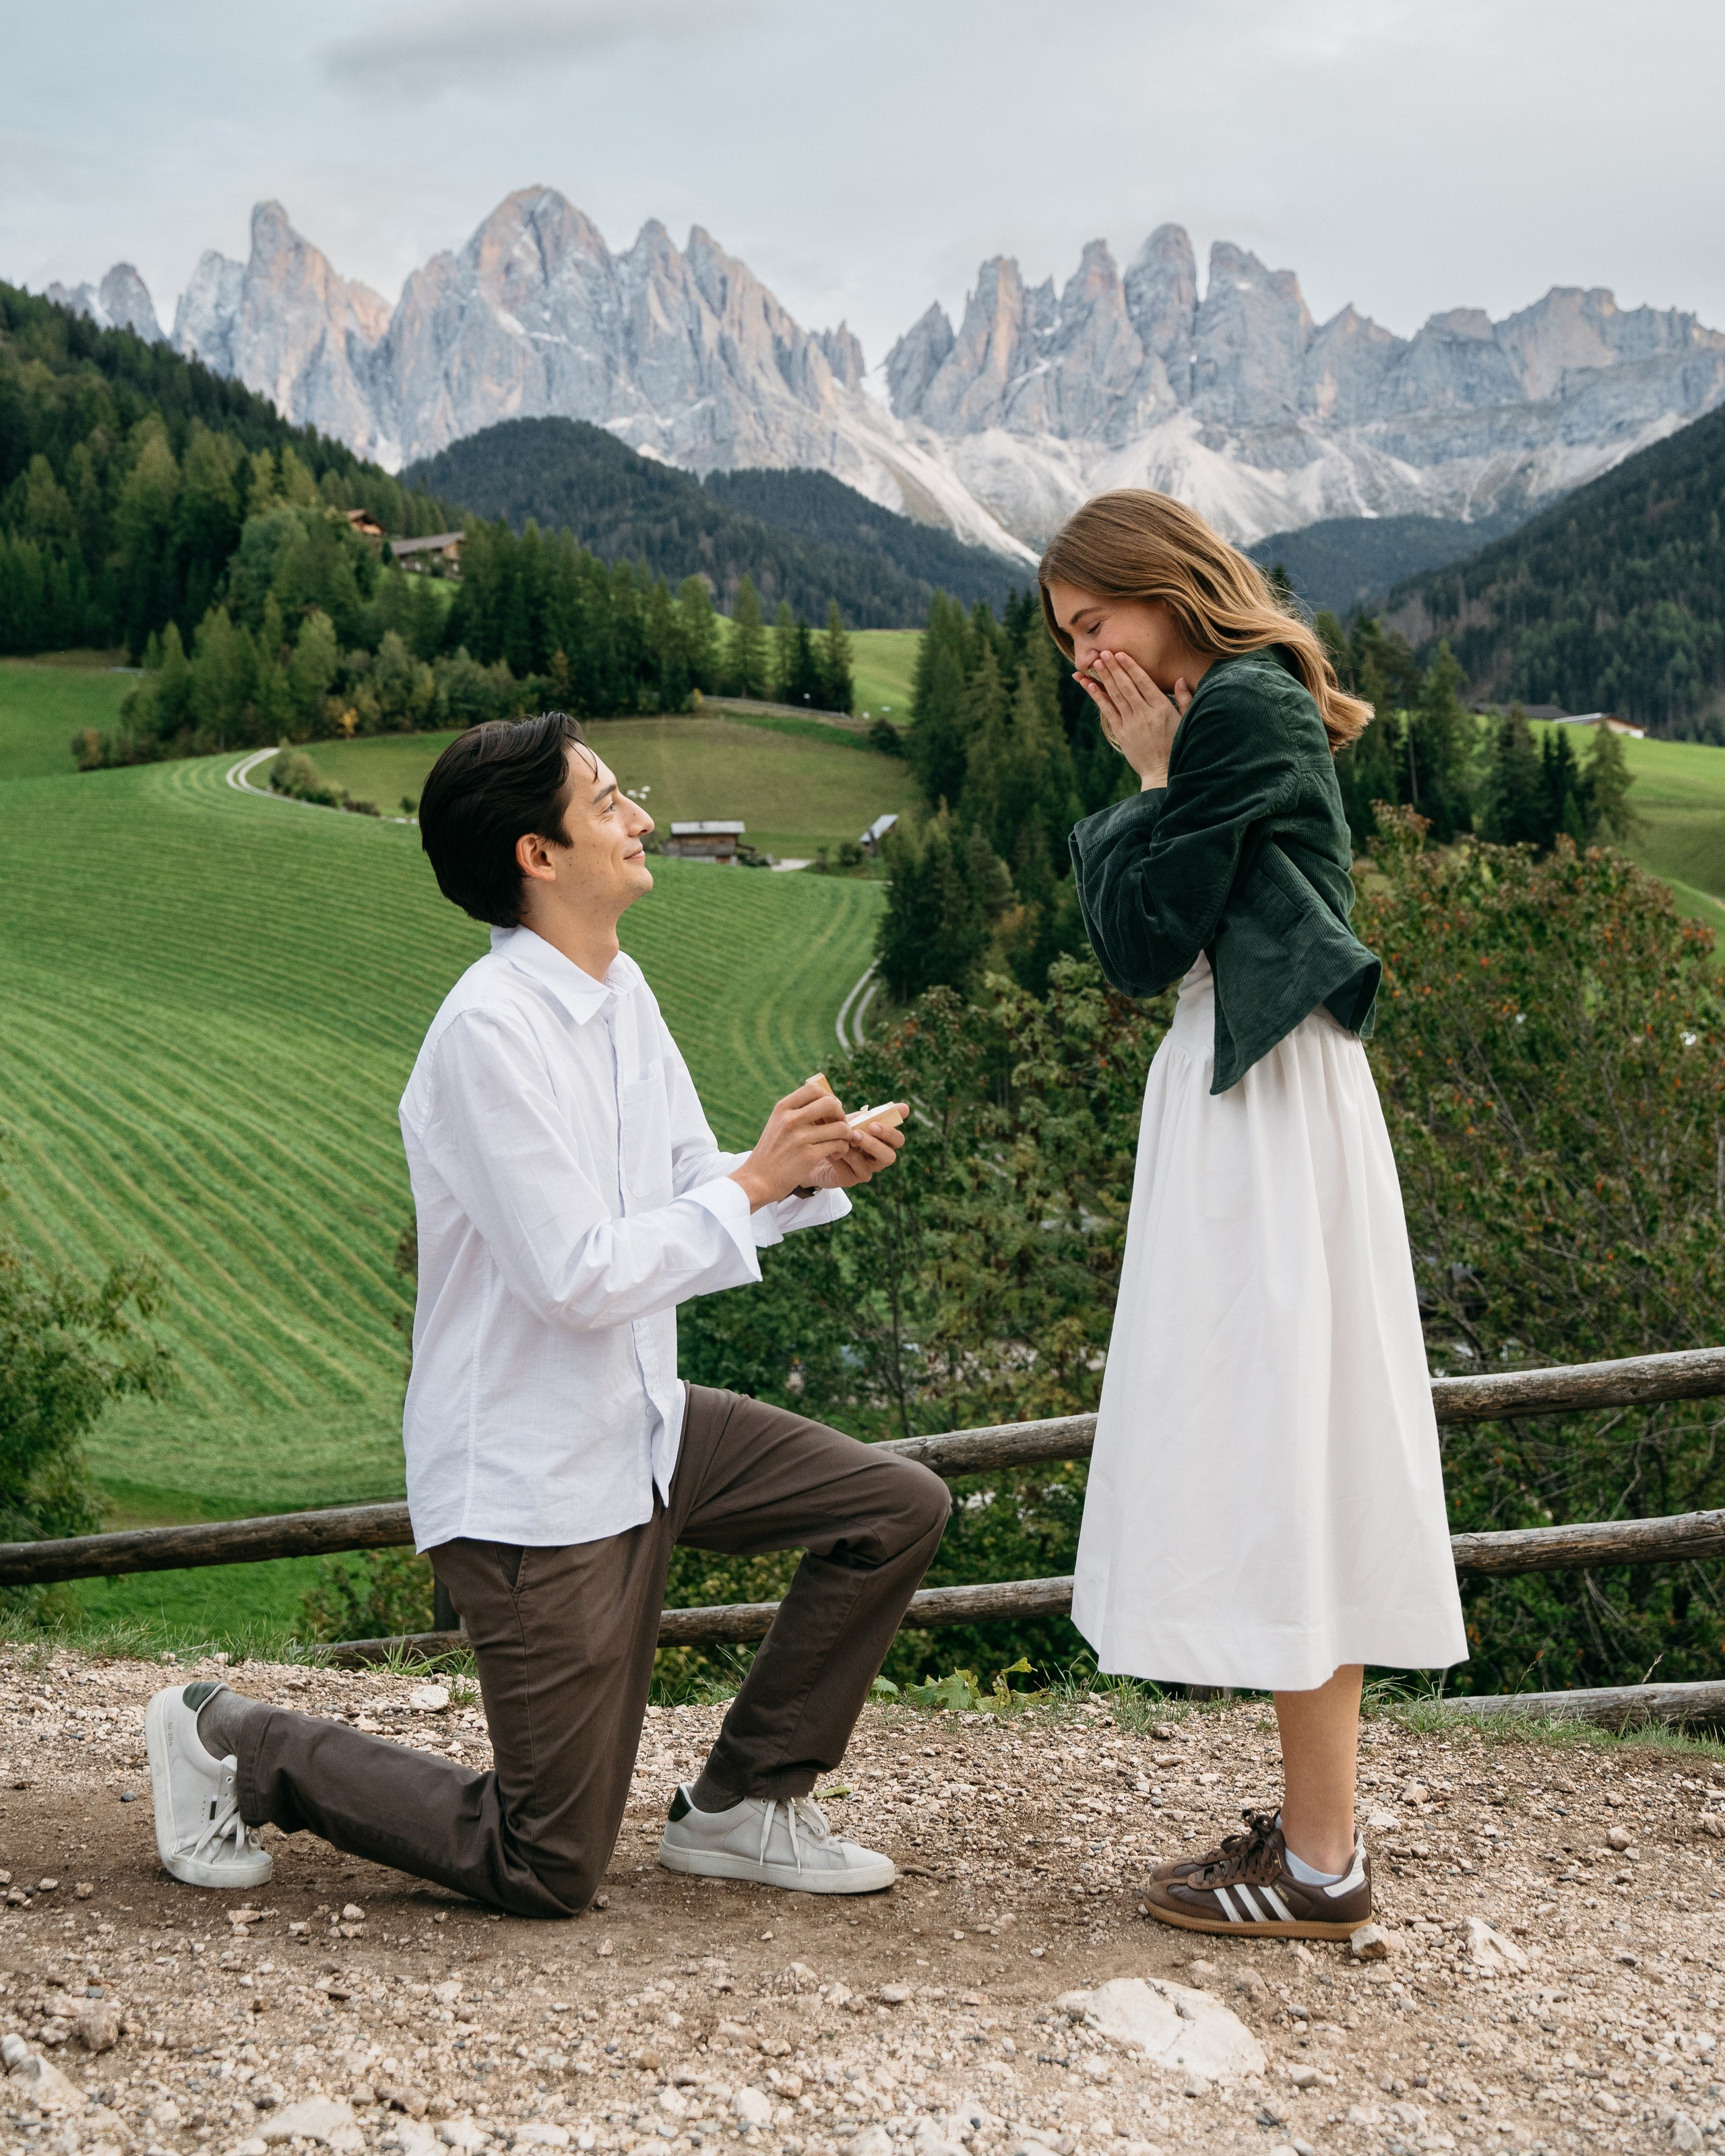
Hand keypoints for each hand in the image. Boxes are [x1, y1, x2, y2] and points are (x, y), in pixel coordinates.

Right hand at [729, 1079, 852, 1210]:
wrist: (757, 1180)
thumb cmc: (772, 1152)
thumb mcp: (777, 1123)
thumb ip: (796, 1111)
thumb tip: (826, 1100)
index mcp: (782, 1108)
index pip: (813, 1088)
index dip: (828, 1096)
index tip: (830, 1110)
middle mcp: (790, 1120)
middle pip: (831, 1103)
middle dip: (841, 1114)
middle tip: (838, 1126)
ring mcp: (800, 1138)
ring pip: (840, 1127)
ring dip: (846, 1135)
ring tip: (840, 1142)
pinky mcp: (809, 1156)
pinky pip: (839, 1145)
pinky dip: (843, 1149)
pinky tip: (835, 1154)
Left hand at [799, 1111, 907, 1190]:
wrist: (812, 1147)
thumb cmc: (837, 1131)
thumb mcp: (852, 1120)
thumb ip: (872, 1114)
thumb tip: (906, 1107)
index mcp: (881, 1142)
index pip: (897, 1140)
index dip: (890, 1132)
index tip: (873, 1124)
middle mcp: (877, 1159)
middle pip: (890, 1157)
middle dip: (875, 1144)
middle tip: (858, 1133)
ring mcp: (865, 1171)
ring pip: (870, 1166)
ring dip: (855, 1151)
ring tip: (844, 1139)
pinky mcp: (850, 1180)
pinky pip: (850, 1170)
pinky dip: (842, 1157)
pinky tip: (832, 1149)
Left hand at [1074, 649, 1192, 787]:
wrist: (1162, 772)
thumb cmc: (1176, 745)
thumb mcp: (1185, 721)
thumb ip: (1184, 699)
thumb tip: (1180, 679)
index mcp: (1161, 708)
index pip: (1143, 682)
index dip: (1130, 667)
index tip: (1120, 653)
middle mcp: (1144, 714)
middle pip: (1126, 686)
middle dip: (1114, 668)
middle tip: (1103, 652)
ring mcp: (1131, 724)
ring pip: (1115, 696)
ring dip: (1104, 678)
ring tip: (1095, 663)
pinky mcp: (1121, 734)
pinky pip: (1107, 711)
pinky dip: (1098, 697)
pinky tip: (1089, 685)